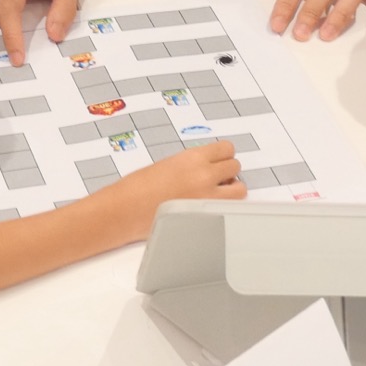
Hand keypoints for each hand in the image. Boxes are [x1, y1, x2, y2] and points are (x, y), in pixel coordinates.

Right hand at [105, 140, 245, 239]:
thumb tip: (207, 167)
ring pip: (240, 189)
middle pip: (235, 166)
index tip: (218, 160)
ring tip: (216, 193)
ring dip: (231, 189)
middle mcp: (204, 175)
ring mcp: (207, 197)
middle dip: (227, 172)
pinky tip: (210, 208)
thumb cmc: (137, 188)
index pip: (226, 148)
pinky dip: (224, 207)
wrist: (125, 210)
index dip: (222, 155)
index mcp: (192, 158)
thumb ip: (191, 164)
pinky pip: (229, 208)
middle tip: (216, 178)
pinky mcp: (206, 217)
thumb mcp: (167, 164)